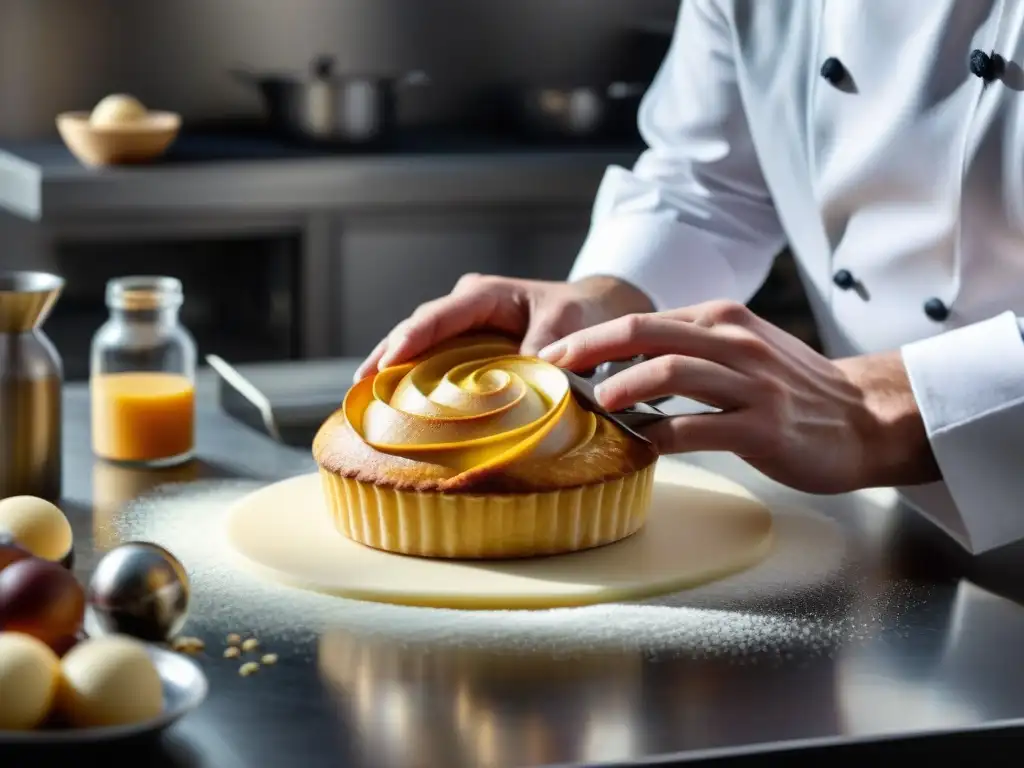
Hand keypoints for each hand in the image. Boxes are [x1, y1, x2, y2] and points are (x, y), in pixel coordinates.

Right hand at [353, 274, 652, 381]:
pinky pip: (433, 359)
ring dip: (392, 366)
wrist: (593, 311)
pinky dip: (412, 377)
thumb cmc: (581, 312)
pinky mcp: (465, 347)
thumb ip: (544, 347)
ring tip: (363, 395)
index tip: (392, 359)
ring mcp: (462, 326)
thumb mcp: (567, 325)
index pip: (441, 314)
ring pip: (418, 343)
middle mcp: (466, 306)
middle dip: (387, 352)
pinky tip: (394, 402)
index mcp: (486, 294)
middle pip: (418, 327)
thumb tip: (524, 379)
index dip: (414, 336)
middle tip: (361, 384)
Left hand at [538, 300, 939, 493]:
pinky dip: (660, 435)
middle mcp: (734, 342)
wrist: (864, 417)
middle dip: (590, 351)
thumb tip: (623, 366)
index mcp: (723, 319)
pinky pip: (697, 427)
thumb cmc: (792, 387)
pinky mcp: (762, 427)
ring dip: (622, 388)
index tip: (555, 356)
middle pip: (646, 334)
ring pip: (670, 373)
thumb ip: (690, 348)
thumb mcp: (742, 348)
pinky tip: (641, 445)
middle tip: (554, 372)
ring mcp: (751, 384)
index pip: (644, 321)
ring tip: (596, 405)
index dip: (592, 338)